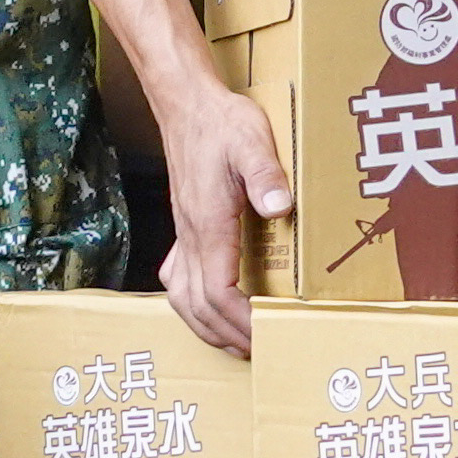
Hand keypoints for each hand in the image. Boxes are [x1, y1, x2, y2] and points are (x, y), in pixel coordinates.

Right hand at [152, 70, 292, 358]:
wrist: (187, 105)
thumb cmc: (221, 122)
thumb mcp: (251, 140)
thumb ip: (265, 174)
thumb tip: (279, 207)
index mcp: (208, 224)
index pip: (219, 291)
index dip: (241, 320)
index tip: (265, 334)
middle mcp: (190, 235)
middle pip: (198, 305)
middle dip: (227, 334)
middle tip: (258, 352)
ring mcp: (183, 232)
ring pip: (182, 296)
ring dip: (207, 325)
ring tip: (236, 342)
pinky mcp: (184, 225)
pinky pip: (177, 276)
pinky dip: (192, 303)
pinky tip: (207, 306)